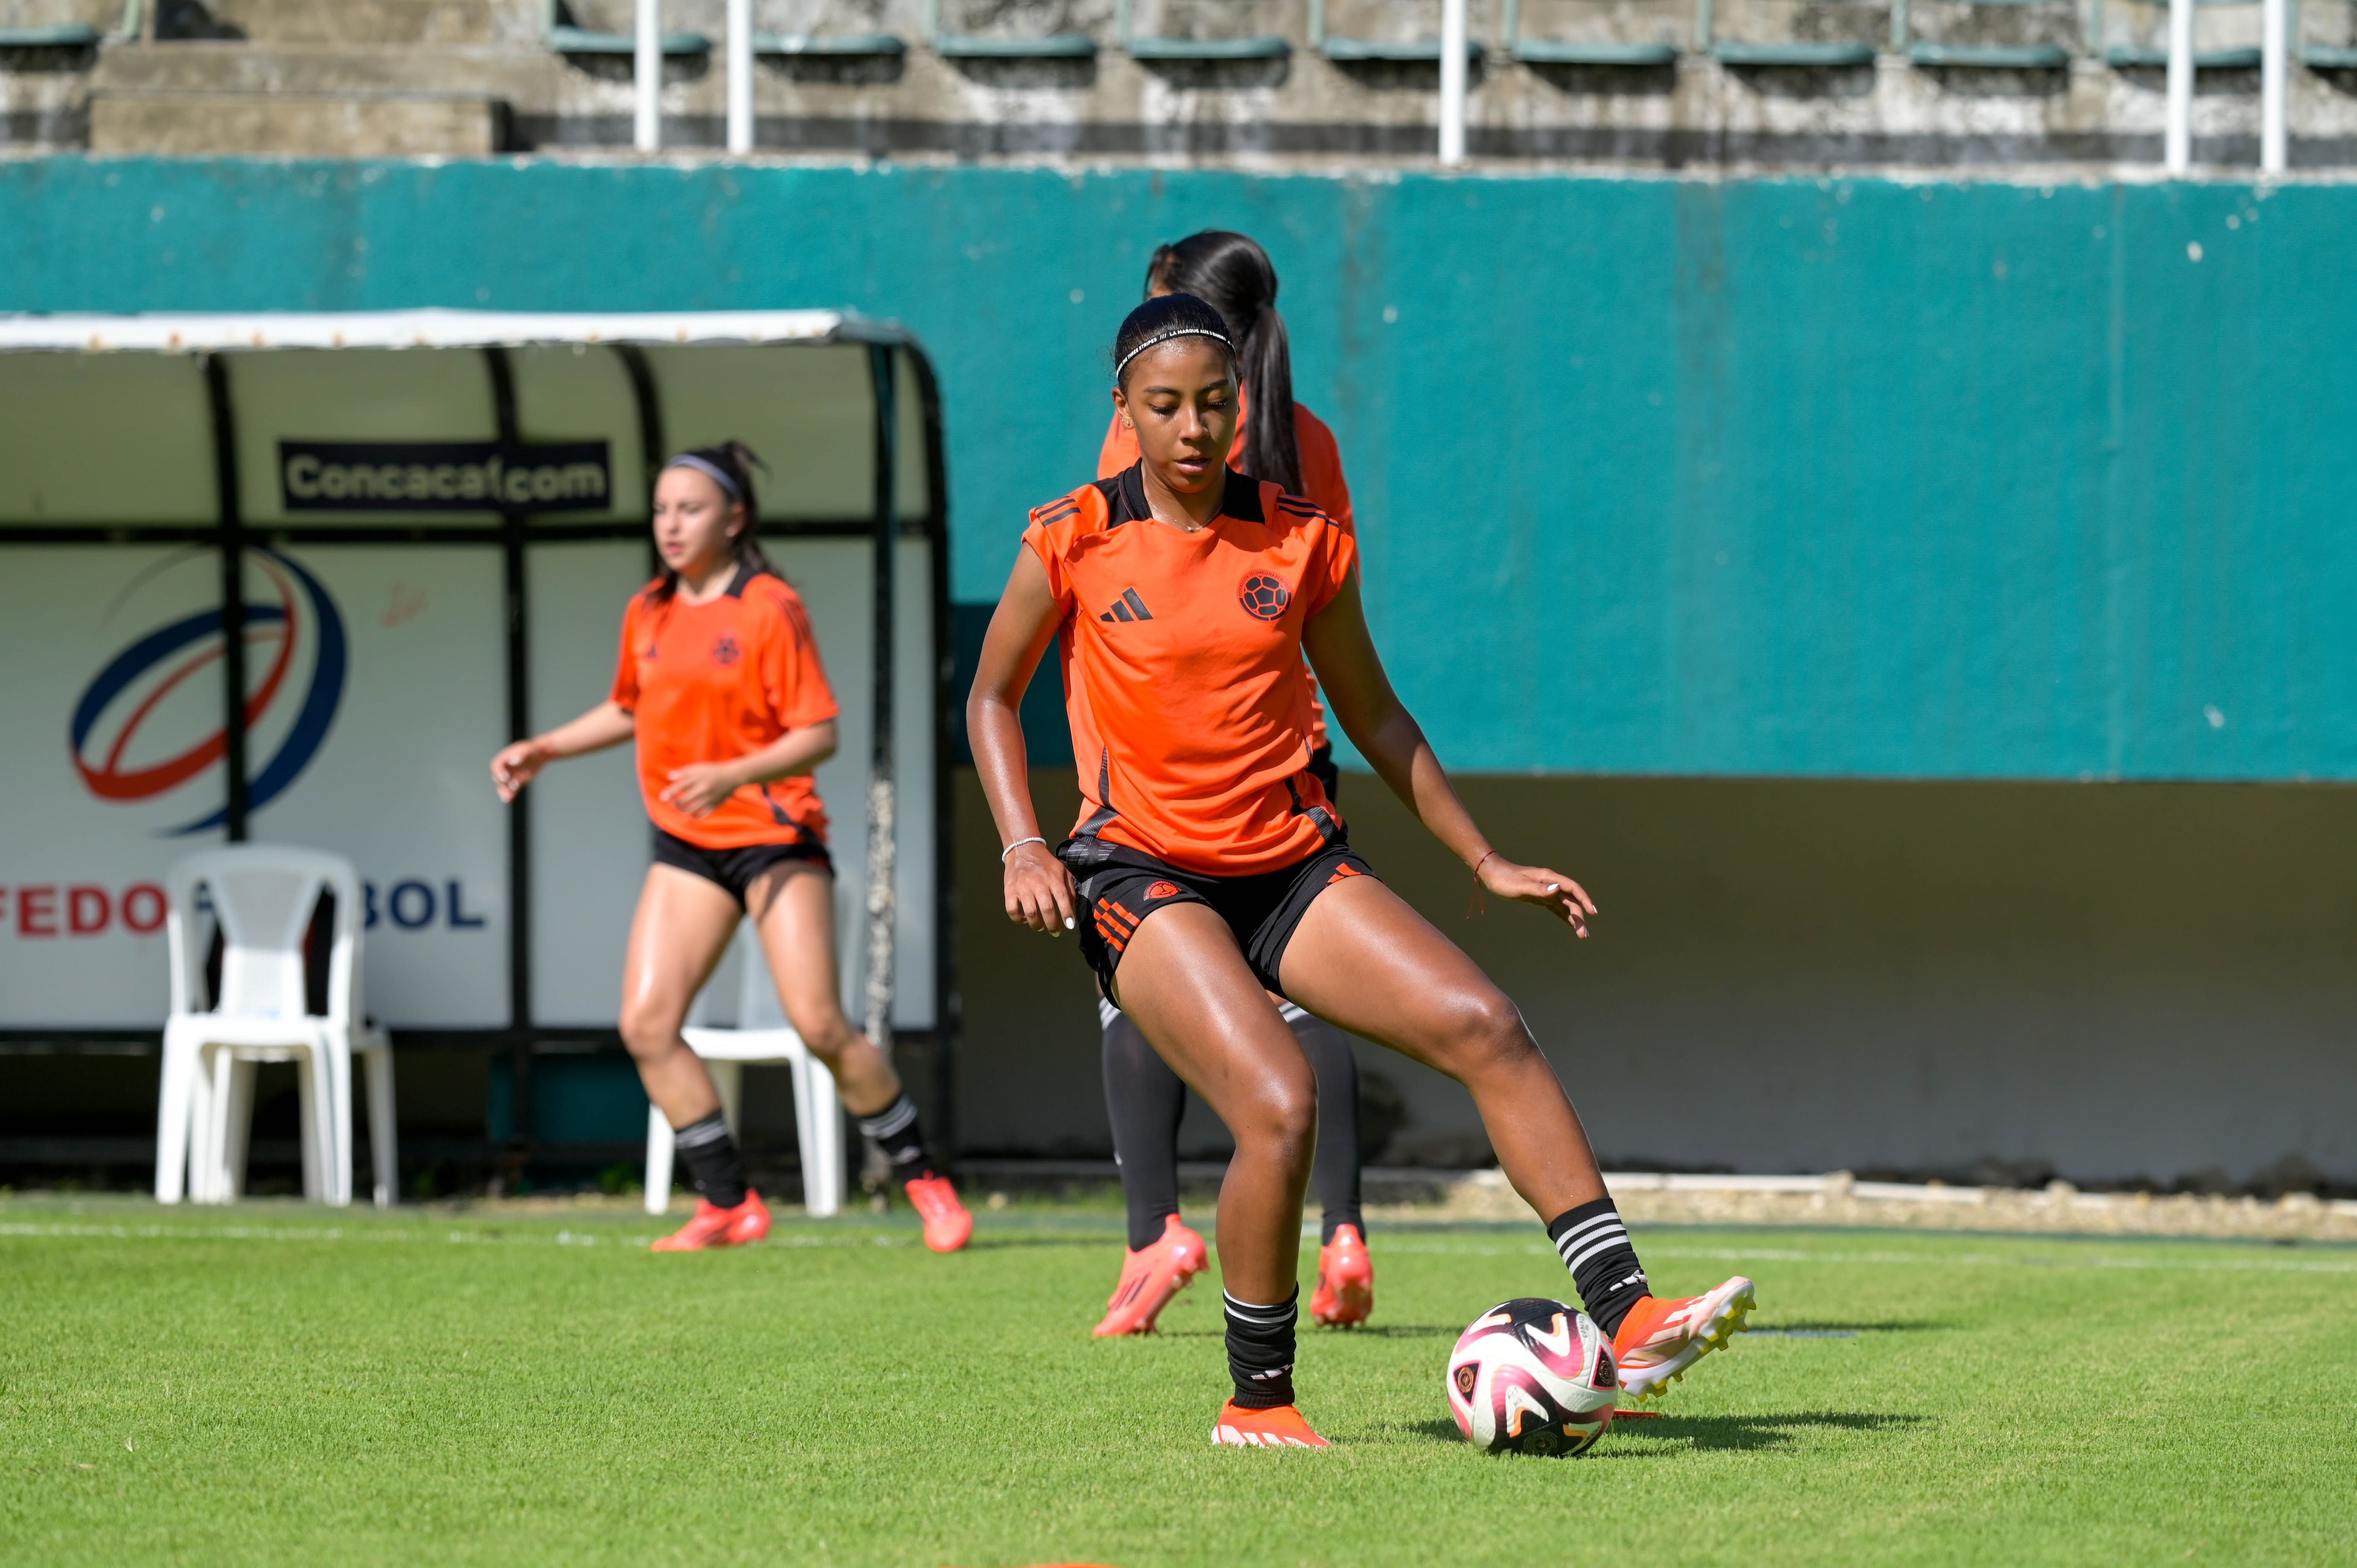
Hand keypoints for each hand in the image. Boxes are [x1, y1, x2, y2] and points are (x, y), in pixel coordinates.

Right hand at [490, 739, 549, 801]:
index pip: (496, 766)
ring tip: (508, 797)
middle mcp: (504, 768)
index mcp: (504, 758)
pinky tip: (510, 799)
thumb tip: (514, 761)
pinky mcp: (516, 782)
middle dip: (502, 784)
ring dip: (504, 792)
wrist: (540, 754)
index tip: (505, 778)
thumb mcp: (528, 750)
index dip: (498, 772)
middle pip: (497, 778)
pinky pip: (511, 790)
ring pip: (503, 786)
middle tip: (509, 789)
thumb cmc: (532, 749)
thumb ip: (520, 755)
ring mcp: (510, 775)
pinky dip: (511, 794)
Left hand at [660, 761, 744, 817]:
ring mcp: (709, 798)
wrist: (733, 776)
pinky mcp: (715, 805)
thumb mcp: (698, 768)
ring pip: (692, 810)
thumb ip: (684, 772)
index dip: (669, 793)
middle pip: (684, 801)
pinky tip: (690, 815)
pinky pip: (702, 815)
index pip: (679, 787)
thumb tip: (669, 777)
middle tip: (673, 804)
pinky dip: (694, 816)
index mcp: (697, 778)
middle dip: (675, 804)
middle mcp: (703, 789)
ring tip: (681, 809)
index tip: (662, 798)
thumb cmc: (713, 771)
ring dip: (683, 811)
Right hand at [1003, 841, 1075, 935]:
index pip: (1062, 898)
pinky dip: (1018, 919)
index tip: (1070, 925)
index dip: (1066, 913)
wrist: (1023, 850)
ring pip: (1030, 912)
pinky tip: (1024, 919)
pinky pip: (1012, 910)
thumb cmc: (1045, 863)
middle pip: (1047, 909)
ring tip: (1040, 927)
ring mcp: (1022, 887)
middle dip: (1053, 925)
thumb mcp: (1062, 870)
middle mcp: (1038, 883)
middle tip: (1056, 932)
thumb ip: (1069, 888)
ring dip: (1036, 925)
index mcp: (1053, 878)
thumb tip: (1071, 907)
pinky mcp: (1010, 890)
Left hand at [1477, 852, 1597, 937]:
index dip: (1584, 900)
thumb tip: (1558, 889)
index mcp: (1549, 878)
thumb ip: (1538, 889)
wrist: (1492, 874)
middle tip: (1584, 935)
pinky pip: (1556, 908)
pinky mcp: (1540, 897)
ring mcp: (1546, 891)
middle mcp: (1551, 883)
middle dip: (1580, 917)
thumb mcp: (1520, 886)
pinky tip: (1570, 925)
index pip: (1573, 888)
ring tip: (1582, 935)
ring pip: (1565, 906)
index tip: (1592, 913)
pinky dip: (1564, 917)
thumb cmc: (1504, 879)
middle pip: (1571, 900)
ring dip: (1575, 919)